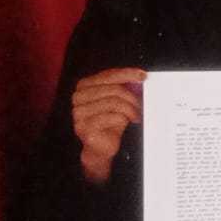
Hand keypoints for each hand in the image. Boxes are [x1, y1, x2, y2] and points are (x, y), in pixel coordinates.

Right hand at [71, 67, 144, 183]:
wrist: (100, 147)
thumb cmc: (109, 123)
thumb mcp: (116, 101)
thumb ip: (122, 87)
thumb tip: (138, 77)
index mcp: (84, 86)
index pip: (108, 75)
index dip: (127, 74)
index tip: (142, 76)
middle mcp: (78, 97)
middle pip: (114, 89)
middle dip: (131, 97)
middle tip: (141, 106)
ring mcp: (79, 112)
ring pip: (114, 102)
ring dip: (129, 109)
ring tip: (135, 116)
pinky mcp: (84, 126)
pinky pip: (111, 117)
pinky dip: (123, 119)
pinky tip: (126, 122)